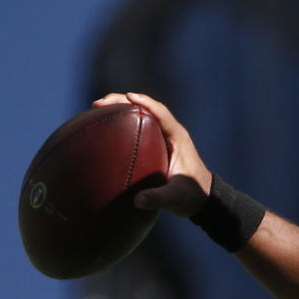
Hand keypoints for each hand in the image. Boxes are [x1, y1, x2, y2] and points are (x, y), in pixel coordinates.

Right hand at [93, 92, 211, 216]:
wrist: (202, 198)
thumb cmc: (191, 195)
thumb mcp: (175, 198)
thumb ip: (159, 198)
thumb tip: (137, 200)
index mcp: (177, 138)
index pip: (161, 113)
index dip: (145, 103)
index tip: (127, 97)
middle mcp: (170, 133)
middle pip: (147, 109)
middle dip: (124, 102)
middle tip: (99, 103)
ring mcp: (163, 137)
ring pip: (141, 115)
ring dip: (121, 109)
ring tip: (97, 108)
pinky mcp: (157, 144)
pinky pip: (139, 126)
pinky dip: (122, 122)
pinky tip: (105, 126)